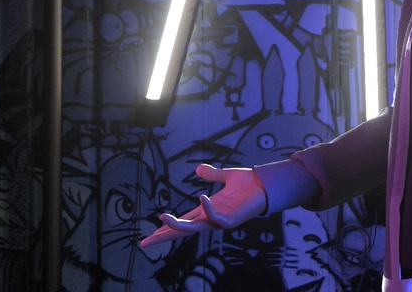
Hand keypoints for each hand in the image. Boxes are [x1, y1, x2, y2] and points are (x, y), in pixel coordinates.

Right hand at [139, 164, 267, 247]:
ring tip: (162, 219)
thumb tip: (198, 169)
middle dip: (164, 236)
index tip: (153, 229)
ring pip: (194, 229)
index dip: (168, 225)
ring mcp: (220, 220)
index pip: (184, 220)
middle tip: (145, 243)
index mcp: (207, 209)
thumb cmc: (248, 184)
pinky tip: (201, 198)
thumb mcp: (226, 176)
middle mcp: (211, 217)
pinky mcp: (232, 220)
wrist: (266, 184)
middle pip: (183, 230)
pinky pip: (216, 219)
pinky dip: (207, 210)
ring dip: (178, 226)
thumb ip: (212, 175)